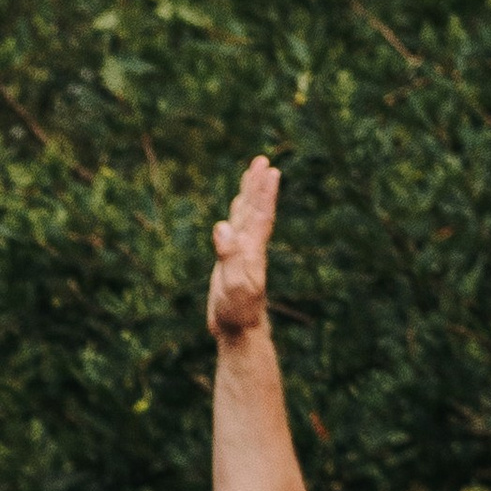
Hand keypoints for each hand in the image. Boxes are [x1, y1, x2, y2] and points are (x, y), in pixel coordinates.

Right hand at [207, 154, 279, 344]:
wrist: (240, 330)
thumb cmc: (237, 312)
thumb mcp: (234, 286)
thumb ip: (230, 257)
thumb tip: (222, 227)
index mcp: (252, 251)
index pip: (259, 216)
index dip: (263, 193)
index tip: (268, 171)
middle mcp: (250, 248)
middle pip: (256, 210)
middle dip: (258, 186)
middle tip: (262, 160)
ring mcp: (242, 253)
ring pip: (247, 216)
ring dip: (250, 194)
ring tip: (253, 172)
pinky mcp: (232, 259)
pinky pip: (236, 229)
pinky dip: (238, 212)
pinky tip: (237, 205)